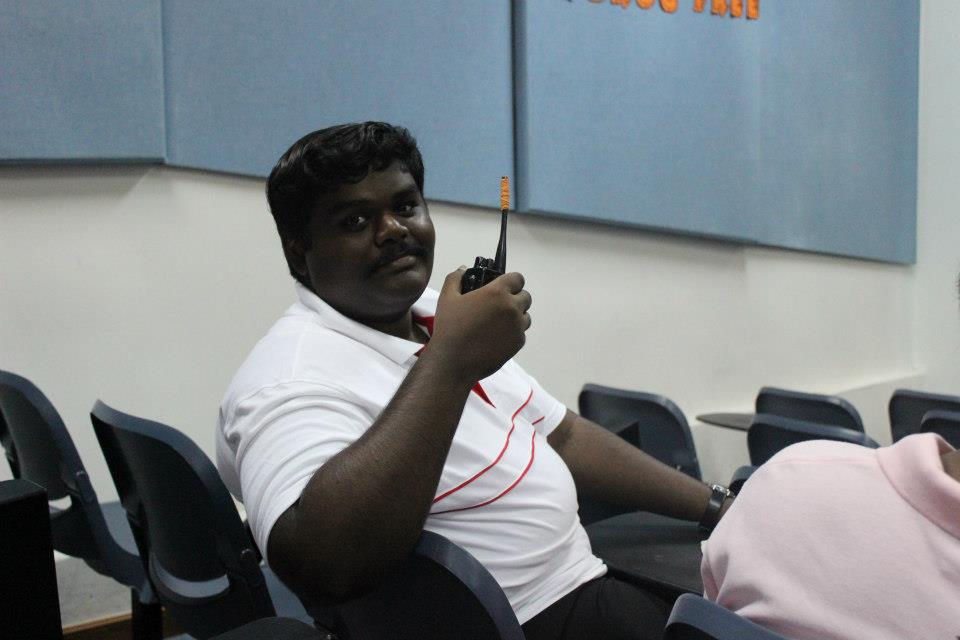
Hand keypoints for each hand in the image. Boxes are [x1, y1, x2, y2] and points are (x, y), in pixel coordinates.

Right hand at [430, 268, 532, 382]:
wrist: (454, 362)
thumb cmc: (449, 328)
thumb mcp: (447, 298)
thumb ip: (455, 278)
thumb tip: (463, 269)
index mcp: (497, 292)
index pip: (518, 278)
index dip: (510, 281)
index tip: (501, 287)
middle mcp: (512, 307)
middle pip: (525, 297)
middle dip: (514, 298)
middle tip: (497, 306)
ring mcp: (517, 327)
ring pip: (525, 316)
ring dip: (516, 316)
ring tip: (497, 323)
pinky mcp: (518, 344)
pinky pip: (521, 333)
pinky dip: (513, 333)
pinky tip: (496, 337)